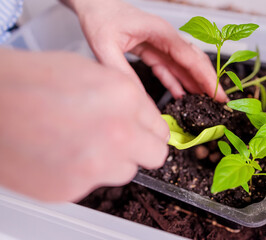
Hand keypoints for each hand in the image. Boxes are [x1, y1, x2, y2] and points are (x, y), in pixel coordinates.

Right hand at [0, 48, 168, 201]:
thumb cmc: (29, 82)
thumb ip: (124, 97)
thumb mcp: (89, 72)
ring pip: (125, 171)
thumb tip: (140, 114)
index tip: (143, 132)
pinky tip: (63, 154)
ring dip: (112, 160)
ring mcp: (96, 165)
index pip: (160, 129)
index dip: (149, 129)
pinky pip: (93, 183)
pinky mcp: (72, 188)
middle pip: (154, 155)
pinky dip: (83, 172)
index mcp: (124, 98)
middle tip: (124, 141)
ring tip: (84, 143)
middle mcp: (117, 134)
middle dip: (141, 148)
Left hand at [61, 0, 227, 101]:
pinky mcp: (153, 50)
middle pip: (192, 61)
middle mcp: (165, 38)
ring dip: (194, 83)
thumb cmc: (100, 18)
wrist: (94, 6)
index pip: (190, 57)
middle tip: (219, 100)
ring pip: (183, 66)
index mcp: (161, 33)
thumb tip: (138, 97)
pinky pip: (168, 68)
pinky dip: (175, 81)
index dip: (205, 77)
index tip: (217, 93)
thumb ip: (121, 71)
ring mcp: (160, 44)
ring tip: (205, 101)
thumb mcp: (105, 46)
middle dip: (207, 81)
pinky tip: (181, 94)